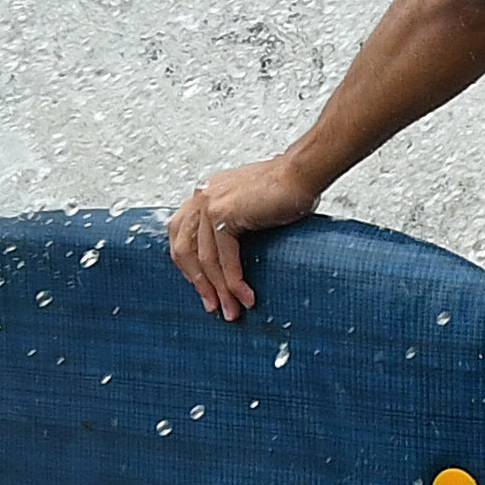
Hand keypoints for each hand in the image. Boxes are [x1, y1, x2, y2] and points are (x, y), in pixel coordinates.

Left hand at [167, 155, 324, 316]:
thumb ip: (232, 225)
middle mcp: (202, 197)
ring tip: (231, 310)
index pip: (182, 237)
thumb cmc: (286, 189)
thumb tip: (228, 260)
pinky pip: (224, 258)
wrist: (302, 174)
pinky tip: (244, 295)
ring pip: (206, 259)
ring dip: (219, 290)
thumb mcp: (248, 207)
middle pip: (185, 250)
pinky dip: (234, 281)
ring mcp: (210, 204)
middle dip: (199, 284)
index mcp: (205, 195)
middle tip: (214, 306)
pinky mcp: (224, 214)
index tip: (205, 291)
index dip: (190, 269)